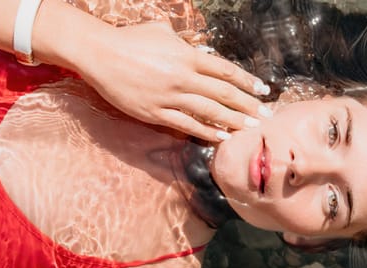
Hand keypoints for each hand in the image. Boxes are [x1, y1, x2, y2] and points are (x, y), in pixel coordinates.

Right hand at [76, 21, 271, 141]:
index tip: (262, 89)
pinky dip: (206, 132)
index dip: (247, 81)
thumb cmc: (131, 39)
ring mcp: (170, 97)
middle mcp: (183, 77)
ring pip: (209, 112)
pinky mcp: (156, 113)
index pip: (225, 71)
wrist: (100, 54)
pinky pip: (187, 125)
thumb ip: (185, 43)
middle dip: (248, 105)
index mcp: (187, 56)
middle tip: (266, 115)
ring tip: (250, 128)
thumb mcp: (162, 32)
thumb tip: (201, 51)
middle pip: (224, 94)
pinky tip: (221, 137)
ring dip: (233, 121)